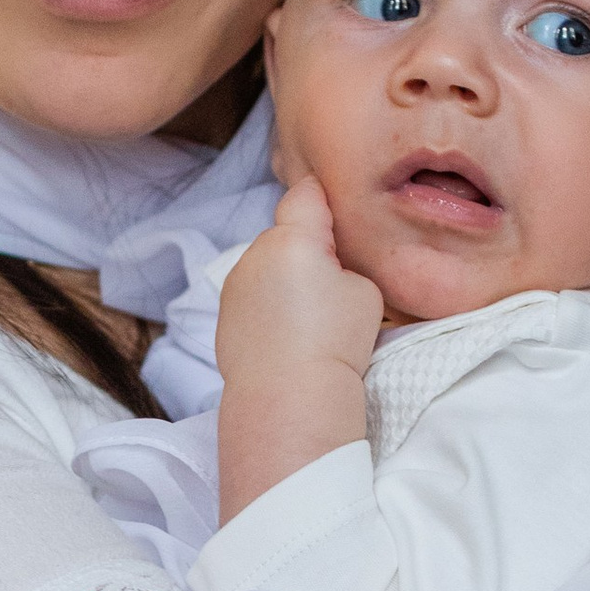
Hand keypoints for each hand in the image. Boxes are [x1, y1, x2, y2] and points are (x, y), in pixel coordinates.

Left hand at [216, 176, 384, 394]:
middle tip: (333, 286)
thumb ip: (342, 263)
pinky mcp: (225, 312)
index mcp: (292, 239)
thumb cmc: (336, 342)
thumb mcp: (364, 289)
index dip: (324, 201)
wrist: (289, 396)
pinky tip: (286, 333)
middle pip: (287, 233)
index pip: (306, 194)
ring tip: (308, 317)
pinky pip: (254, 293)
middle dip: (308, 248)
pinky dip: (269, 304)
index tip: (337, 217)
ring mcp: (235, 283)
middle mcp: (256, 253)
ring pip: (268, 264)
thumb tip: (322, 268)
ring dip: (286, 276)